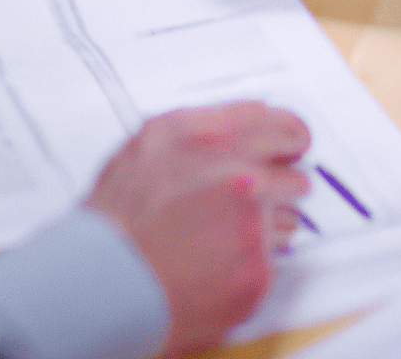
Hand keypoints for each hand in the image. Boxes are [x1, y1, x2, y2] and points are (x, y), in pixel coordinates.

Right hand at [86, 102, 309, 356]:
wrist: (104, 282)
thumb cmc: (120, 215)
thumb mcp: (153, 140)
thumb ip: (209, 122)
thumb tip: (252, 117)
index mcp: (215, 139)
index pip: (283, 124)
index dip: (288, 136)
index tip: (291, 144)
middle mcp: (240, 177)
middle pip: (296, 172)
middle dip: (279, 182)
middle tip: (251, 195)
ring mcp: (252, 227)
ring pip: (289, 218)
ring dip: (266, 224)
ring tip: (220, 234)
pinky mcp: (257, 272)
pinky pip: (273, 259)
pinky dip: (251, 261)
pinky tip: (215, 262)